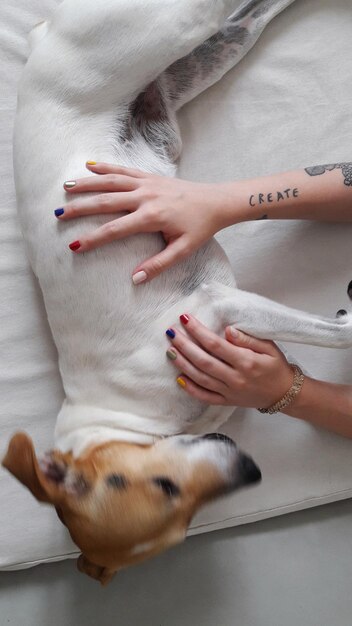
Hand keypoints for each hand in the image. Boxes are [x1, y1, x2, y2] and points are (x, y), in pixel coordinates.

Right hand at [57, 161, 233, 282]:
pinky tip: (89, 165)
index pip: (115, 229)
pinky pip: (124, 170)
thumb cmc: (200, 227)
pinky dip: (106, 167)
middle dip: (81, 208)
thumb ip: (159, 265)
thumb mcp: (183, 250)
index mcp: (152, 217)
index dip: (93, 238)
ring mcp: (147, 183)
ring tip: (66, 187)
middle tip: (59, 215)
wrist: (217, 201)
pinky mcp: (150, 176)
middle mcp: (145, 196)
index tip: (74, 245)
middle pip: (106, 201)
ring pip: (111, 181)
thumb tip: (136, 279)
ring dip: (87, 183)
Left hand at [165, 314, 293, 407]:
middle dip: (185, 346)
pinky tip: (179, 378)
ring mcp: (230, 392)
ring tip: (169, 351)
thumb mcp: (269, 348)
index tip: (186, 319)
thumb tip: (228, 330)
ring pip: (201, 378)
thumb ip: (248, 339)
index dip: (198, 331)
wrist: (284, 394)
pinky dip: (191, 389)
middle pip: (204, 361)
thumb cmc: (276, 367)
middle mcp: (235, 378)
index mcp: (246, 361)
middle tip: (171, 332)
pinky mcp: (227, 401)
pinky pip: (206, 397)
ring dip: (183, 364)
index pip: (216, 345)